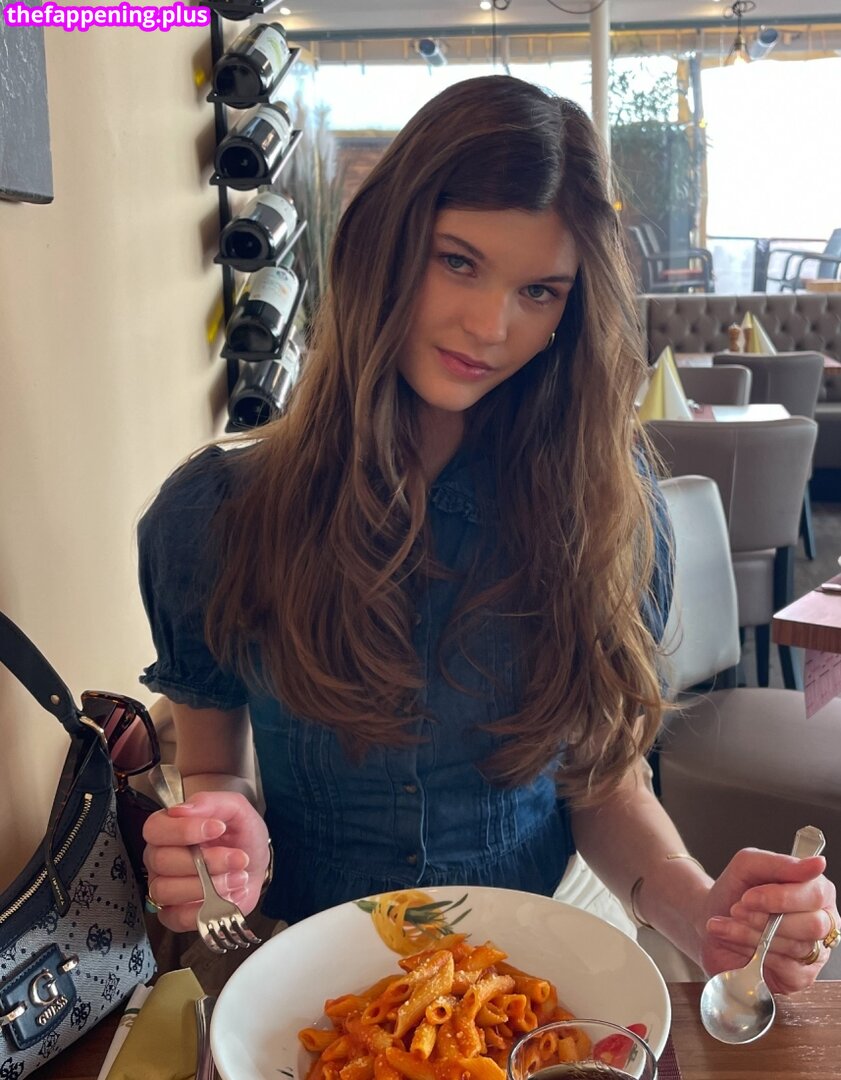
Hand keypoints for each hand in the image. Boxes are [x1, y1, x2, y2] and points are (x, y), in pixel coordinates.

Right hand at [142, 791, 270, 932]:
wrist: (255, 863)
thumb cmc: (240, 834)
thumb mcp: (235, 809)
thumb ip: (211, 803)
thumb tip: (181, 810)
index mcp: (167, 829)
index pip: (155, 828)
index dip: (184, 830)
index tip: (218, 827)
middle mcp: (159, 858)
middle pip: (162, 861)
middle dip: (207, 861)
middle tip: (238, 858)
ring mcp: (164, 887)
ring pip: (167, 890)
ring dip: (209, 886)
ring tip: (238, 877)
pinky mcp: (174, 914)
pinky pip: (175, 918)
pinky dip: (206, 909)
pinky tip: (230, 896)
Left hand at [698, 848, 837, 993]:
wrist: (709, 918)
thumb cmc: (735, 891)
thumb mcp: (748, 866)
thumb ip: (780, 864)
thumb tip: (817, 864)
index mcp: (816, 892)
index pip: (816, 894)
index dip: (781, 897)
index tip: (748, 897)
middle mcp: (823, 922)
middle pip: (812, 925)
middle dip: (766, 919)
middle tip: (737, 911)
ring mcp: (814, 952)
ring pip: (795, 947)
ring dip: (752, 933)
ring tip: (728, 923)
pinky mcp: (800, 977)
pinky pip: (785, 968)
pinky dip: (753, 952)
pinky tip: (734, 941)